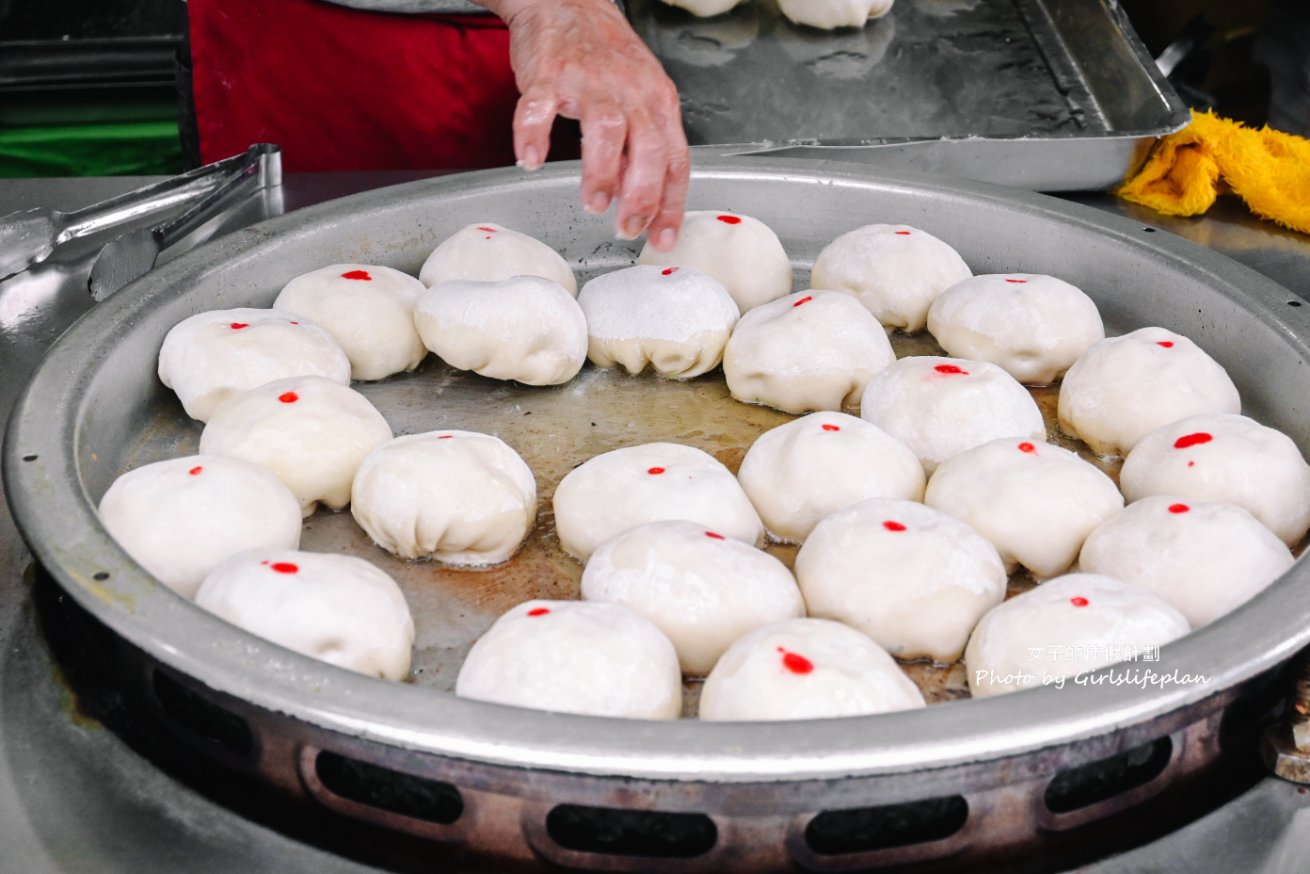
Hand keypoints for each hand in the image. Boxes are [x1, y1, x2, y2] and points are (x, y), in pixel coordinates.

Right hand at [481, 0, 689, 249]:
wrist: (567, 1)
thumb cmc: (603, 56)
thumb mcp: (637, 99)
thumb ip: (638, 149)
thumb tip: (631, 200)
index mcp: (657, 101)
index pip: (674, 159)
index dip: (672, 204)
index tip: (663, 238)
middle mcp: (630, 91)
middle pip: (648, 148)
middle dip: (641, 196)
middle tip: (627, 226)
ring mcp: (589, 81)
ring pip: (605, 130)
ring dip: (601, 173)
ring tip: (593, 203)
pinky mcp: (548, 73)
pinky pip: (539, 107)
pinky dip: (532, 136)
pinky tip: (529, 161)